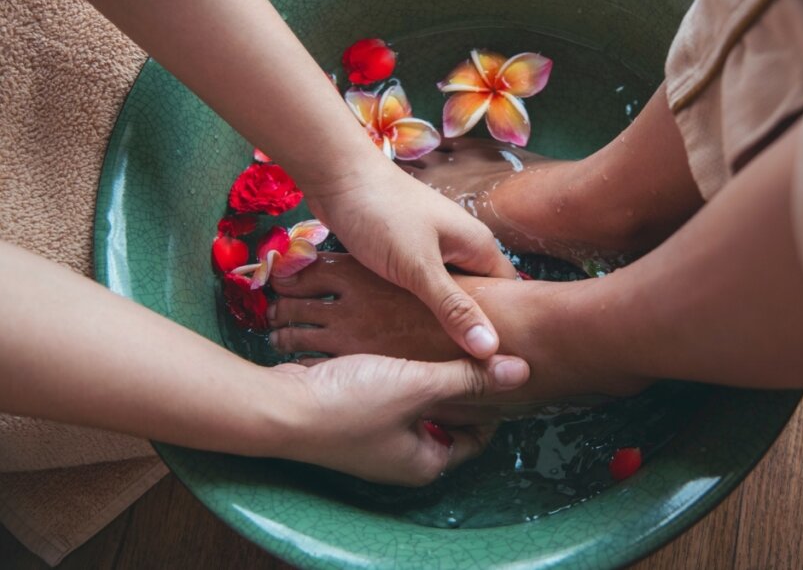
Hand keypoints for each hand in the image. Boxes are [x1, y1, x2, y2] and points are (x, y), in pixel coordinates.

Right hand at [266, 352, 529, 485]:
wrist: (278, 406)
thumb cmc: (351, 402)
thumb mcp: (418, 386)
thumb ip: (469, 378)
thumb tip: (523, 372)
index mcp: (426, 463)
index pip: (478, 437)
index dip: (493, 402)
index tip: (502, 368)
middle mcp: (403, 458)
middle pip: (450, 420)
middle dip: (463, 386)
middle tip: (480, 351)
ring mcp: (377, 439)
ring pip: (420, 404)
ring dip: (432, 376)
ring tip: (447, 340)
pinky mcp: (355, 417)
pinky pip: (394, 395)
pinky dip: (404, 373)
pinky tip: (406, 342)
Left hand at [305, 162, 516, 358]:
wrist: (337, 175)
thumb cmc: (381, 213)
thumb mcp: (418, 267)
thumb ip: (454, 308)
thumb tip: (491, 350)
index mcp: (478, 245)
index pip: (507, 294)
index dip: (504, 327)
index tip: (493, 363)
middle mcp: (462, 246)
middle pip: (478, 294)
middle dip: (470, 327)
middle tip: (461, 369)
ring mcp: (434, 247)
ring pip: (447, 291)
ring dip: (439, 316)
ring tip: (430, 353)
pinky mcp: (407, 251)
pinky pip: (421, 284)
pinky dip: (416, 303)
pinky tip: (403, 328)